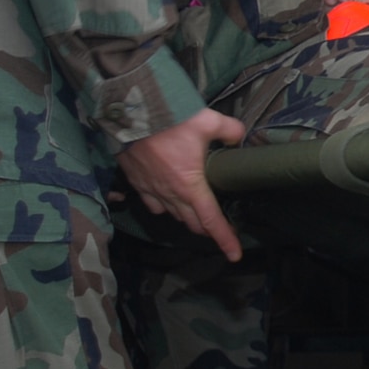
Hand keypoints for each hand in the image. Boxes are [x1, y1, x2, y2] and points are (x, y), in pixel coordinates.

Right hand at [117, 108, 248, 259]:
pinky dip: (164, 207)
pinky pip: (152, 203)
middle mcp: (170, 194)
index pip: (211, 220)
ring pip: (173, 214)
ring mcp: (151, 190)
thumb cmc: (170, 119)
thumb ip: (230, 130)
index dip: (225, 238)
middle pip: (192, 222)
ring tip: (198, 212)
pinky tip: (169, 200)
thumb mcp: (209, 120)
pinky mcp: (137, 182)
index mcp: (190, 185)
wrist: (130, 113)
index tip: (235, 254)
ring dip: (187, 217)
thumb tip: (238, 137)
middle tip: (220, 228)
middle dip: (208, 229)